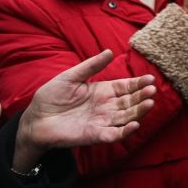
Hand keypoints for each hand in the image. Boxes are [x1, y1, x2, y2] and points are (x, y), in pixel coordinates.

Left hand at [13, 50, 155, 170]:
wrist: (35, 119)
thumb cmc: (50, 97)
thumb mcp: (71, 76)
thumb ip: (90, 66)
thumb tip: (110, 51)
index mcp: (102, 91)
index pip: (126, 87)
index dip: (138, 83)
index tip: (150, 79)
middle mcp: (106, 107)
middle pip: (130, 102)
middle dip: (142, 96)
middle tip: (152, 90)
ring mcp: (102, 121)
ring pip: (127, 117)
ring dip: (139, 112)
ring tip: (149, 103)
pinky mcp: (95, 135)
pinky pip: (114, 134)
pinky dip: (125, 131)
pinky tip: (134, 124)